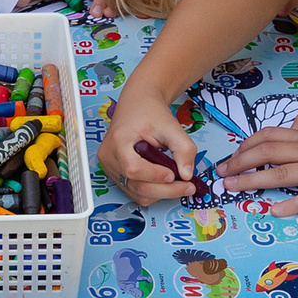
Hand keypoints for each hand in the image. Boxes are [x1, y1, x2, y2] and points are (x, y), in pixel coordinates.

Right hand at [100, 90, 196, 204]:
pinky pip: (134, 191)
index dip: (155, 175)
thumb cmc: (151, 113)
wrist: (138, 105)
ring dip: (160, 192)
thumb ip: (183, 148)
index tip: (175, 174)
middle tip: (188, 187)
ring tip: (179, 182)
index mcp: (118, 141)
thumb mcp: (171, 126)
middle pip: (136, 185)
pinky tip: (164, 181)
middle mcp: (109, 157)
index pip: (133, 168)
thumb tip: (187, 175)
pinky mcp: (115, 173)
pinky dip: (152, 191)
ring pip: (136, 192)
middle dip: (165, 190)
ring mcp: (110, 167)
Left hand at [214, 108, 297, 214]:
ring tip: (232, 188)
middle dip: (239, 163)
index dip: (246, 146)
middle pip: (267, 153)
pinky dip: (291, 204)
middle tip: (221, 175)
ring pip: (280, 173)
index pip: (269, 136)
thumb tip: (292, 125)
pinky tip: (275, 210)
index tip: (233, 157)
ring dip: (252, 181)